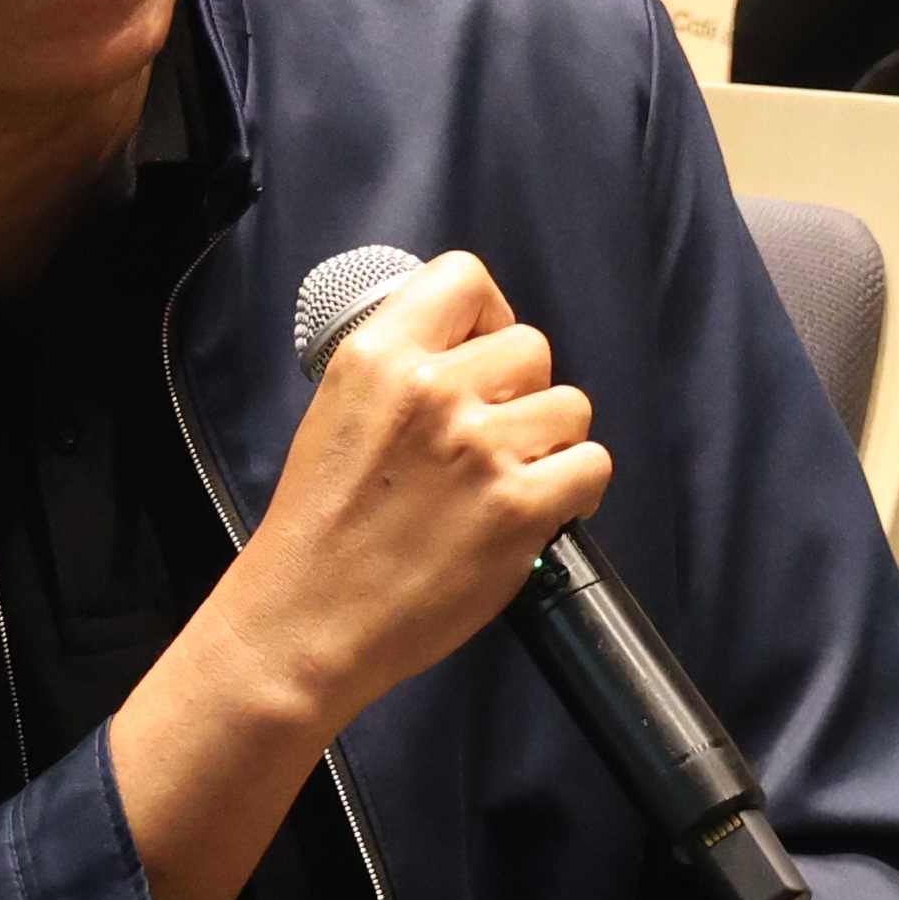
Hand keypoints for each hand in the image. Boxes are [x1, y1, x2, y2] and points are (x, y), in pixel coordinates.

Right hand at [201, 250, 602, 740]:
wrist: (308, 621)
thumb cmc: (319, 527)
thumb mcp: (336, 411)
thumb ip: (401, 369)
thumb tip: (471, 348)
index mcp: (379, 356)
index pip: (467, 279)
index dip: (487, 320)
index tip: (479, 359)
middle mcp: (433, 390)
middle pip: (532, 347)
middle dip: (520, 391)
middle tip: (489, 440)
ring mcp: (481, 449)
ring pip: (571, 406)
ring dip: (550, 442)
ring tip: (509, 480)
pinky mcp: (518, 509)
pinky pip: (590, 466)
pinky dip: (573, 489)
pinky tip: (536, 511)